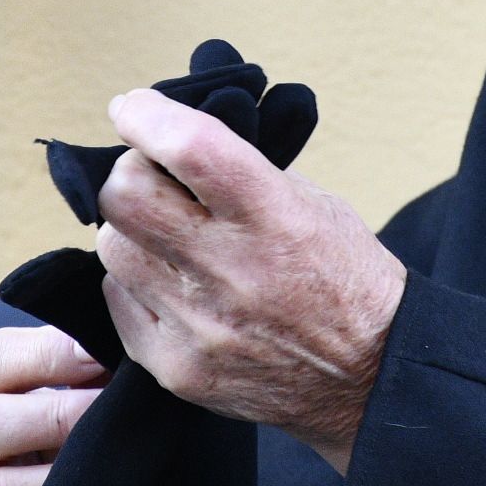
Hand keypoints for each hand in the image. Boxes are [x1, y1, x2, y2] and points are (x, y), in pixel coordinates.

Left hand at [95, 88, 408, 473]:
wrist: (370, 377)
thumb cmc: (343, 278)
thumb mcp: (313, 203)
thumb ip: (240, 170)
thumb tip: (167, 137)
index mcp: (273, 217)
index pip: (188, 148)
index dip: (146, 116)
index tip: (133, 108)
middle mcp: (231, 271)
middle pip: (124, 196)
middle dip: (130, 172)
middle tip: (152, 176)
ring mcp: (199, 326)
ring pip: (114, 248)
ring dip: (133, 231)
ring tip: (170, 238)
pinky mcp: (177, 368)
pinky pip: (119, 302)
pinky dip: (137, 284)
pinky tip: (175, 287)